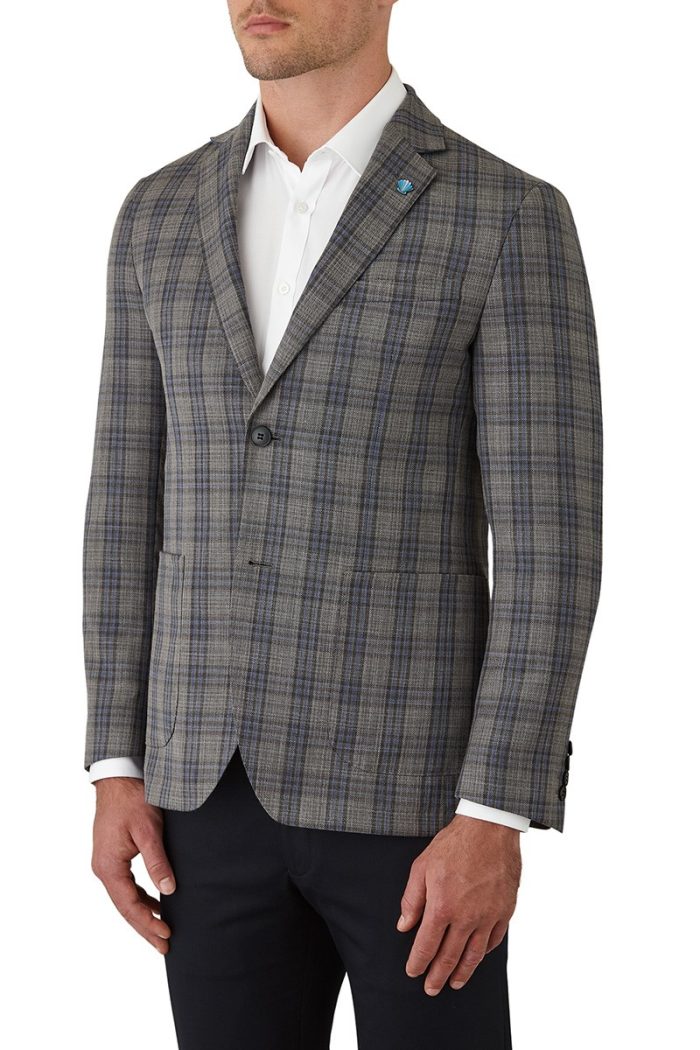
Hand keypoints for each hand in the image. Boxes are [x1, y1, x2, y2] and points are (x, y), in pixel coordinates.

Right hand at [91, 777, 174, 952]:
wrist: (118, 778)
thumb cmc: (132, 799)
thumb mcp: (148, 829)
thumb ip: (157, 861)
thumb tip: (168, 891)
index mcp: (109, 866)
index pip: (129, 906)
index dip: (148, 924)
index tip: (166, 938)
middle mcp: (103, 868)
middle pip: (125, 908)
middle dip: (145, 927)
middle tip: (165, 945)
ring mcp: (106, 863)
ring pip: (124, 898)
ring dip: (143, 915)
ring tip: (162, 930)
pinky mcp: (112, 855)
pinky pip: (125, 885)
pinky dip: (140, 898)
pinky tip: (155, 903)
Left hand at [397, 814, 521, 994]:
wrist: (489, 830)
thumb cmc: (454, 845)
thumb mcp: (422, 867)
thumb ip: (412, 899)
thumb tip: (404, 926)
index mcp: (442, 907)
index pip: (427, 945)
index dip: (418, 962)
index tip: (413, 973)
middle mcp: (466, 918)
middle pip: (450, 956)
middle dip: (438, 976)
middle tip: (431, 989)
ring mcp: (488, 916)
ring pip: (474, 955)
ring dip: (463, 972)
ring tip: (455, 983)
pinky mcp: (505, 911)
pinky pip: (494, 940)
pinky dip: (484, 953)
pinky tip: (477, 957)